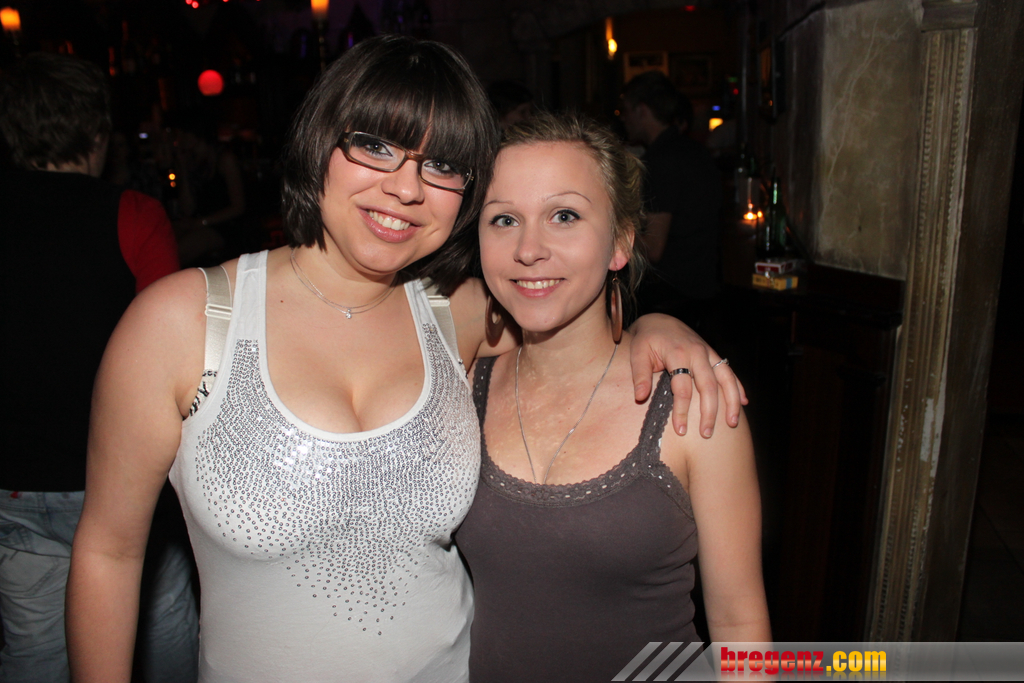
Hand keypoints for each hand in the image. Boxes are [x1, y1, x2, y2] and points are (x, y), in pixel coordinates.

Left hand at [629, 313, 747, 436]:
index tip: (680, 430)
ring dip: (731, 401)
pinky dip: (737, 386)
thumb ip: (640, 375)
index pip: (682, 388)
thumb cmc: (646, 340)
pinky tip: (744, 403)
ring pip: (725, 378)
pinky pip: (729, 371)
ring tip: (732, 424)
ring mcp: (707, 353)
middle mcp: (696, 353)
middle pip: (708, 386)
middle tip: (706, 434)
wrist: (659, 320)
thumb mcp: (637, 353)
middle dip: (709, 412)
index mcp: (677, 354)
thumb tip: (640, 397)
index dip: (682, 411)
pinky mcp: (713, 354)